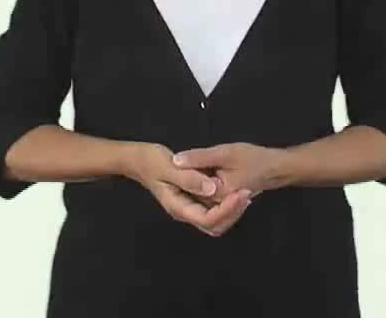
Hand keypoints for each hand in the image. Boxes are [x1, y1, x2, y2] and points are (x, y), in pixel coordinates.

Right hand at [128, 143, 253, 236]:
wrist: (138, 159)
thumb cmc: (151, 161)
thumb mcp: (169, 166)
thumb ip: (190, 178)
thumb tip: (212, 188)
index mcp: (178, 206)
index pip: (207, 219)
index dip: (227, 209)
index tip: (241, 193)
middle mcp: (185, 211)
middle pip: (214, 225)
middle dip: (233, 212)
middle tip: (247, 193)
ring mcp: (188, 207)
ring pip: (215, 221)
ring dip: (231, 210)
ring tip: (244, 193)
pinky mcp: (192, 200)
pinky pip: (212, 210)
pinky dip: (226, 205)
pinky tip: (234, 191)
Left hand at [172, 142, 279, 202]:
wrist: (275, 168)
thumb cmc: (253, 159)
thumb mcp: (225, 153)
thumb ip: (199, 158)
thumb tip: (175, 160)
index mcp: (219, 197)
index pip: (190, 191)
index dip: (183, 177)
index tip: (179, 162)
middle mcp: (219, 207)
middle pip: (191, 200)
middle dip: (186, 184)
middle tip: (184, 164)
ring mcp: (221, 207)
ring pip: (198, 201)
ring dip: (193, 187)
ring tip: (193, 168)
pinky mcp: (222, 203)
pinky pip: (206, 200)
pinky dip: (200, 188)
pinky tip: (201, 174)